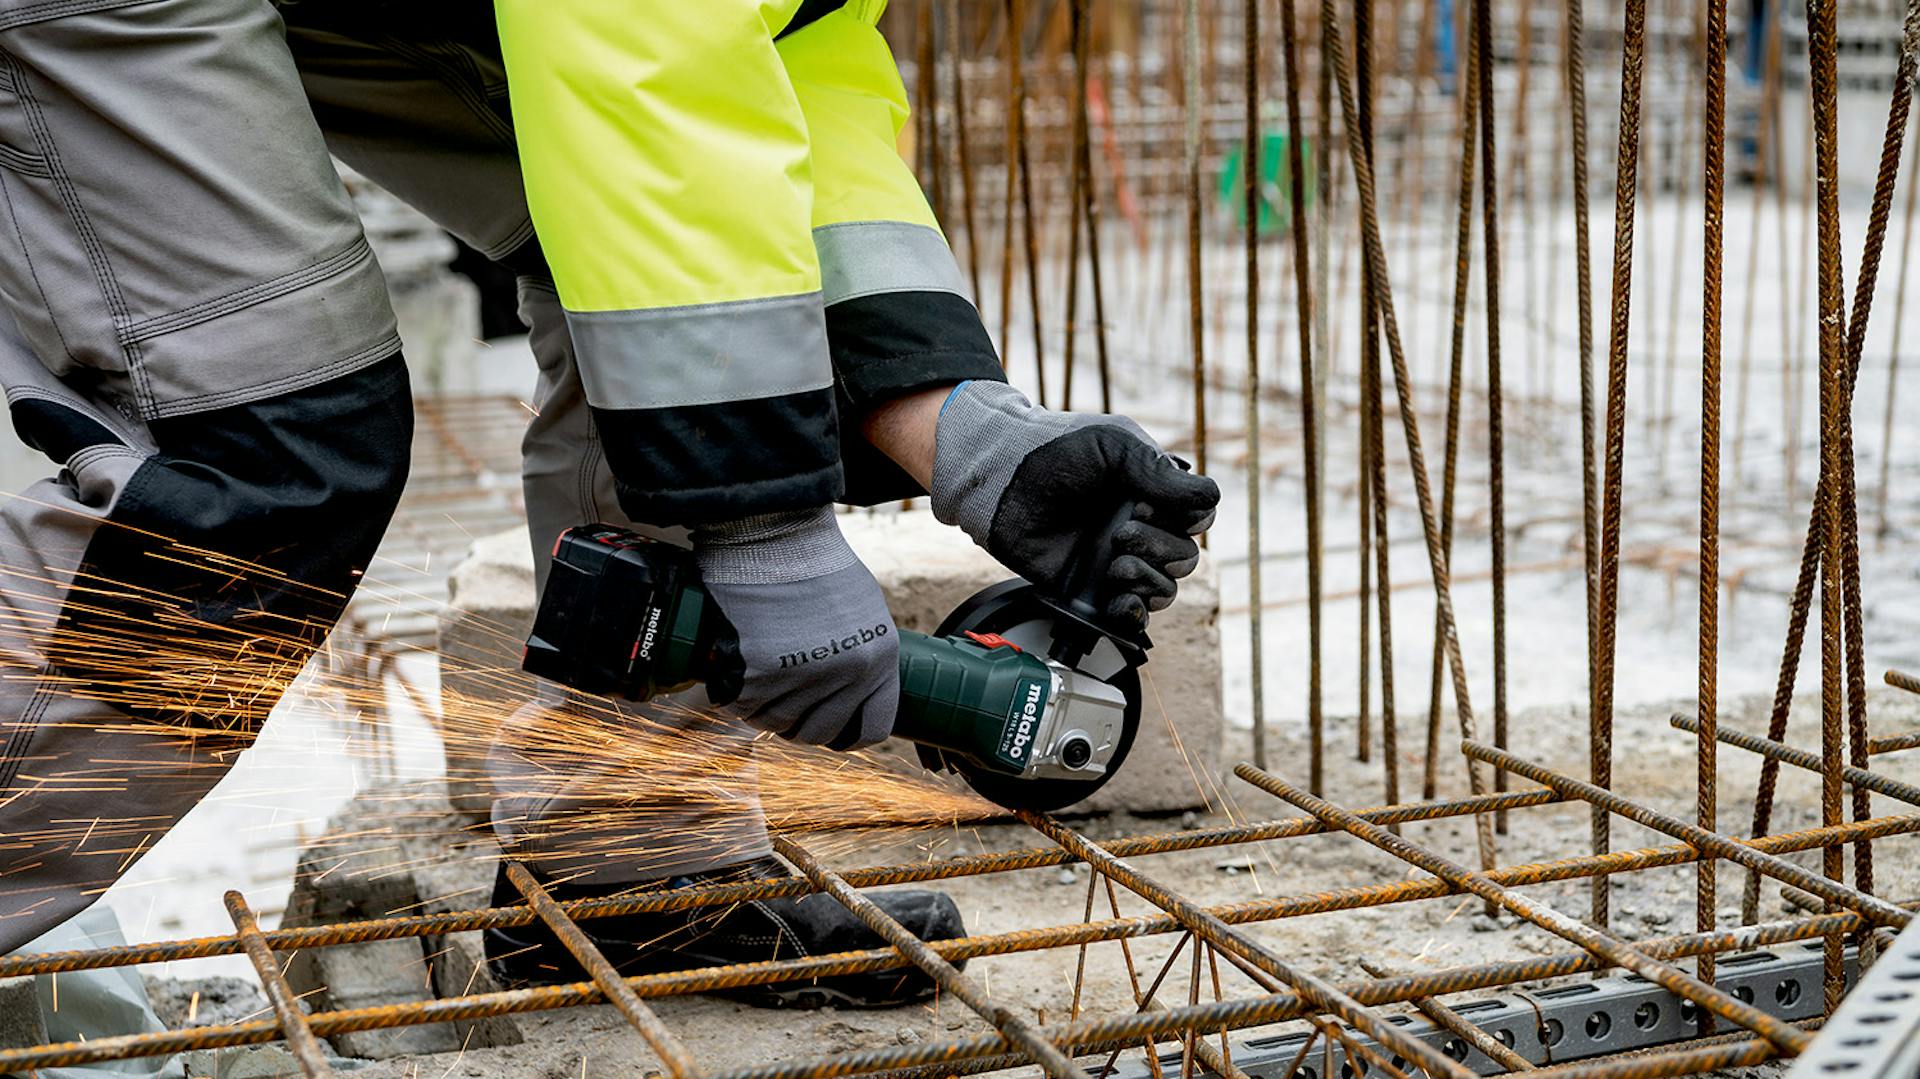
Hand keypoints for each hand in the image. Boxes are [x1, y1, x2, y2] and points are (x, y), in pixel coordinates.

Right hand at [694, 509, 898, 748]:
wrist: (777, 532)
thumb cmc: (815, 564)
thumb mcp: (863, 611)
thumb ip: (860, 656)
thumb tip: (844, 691)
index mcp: (880, 659)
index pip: (874, 728)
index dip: (849, 733)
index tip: (832, 728)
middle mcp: (848, 673)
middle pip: (820, 732)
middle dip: (800, 723)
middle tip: (783, 703)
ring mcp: (806, 676)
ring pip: (778, 723)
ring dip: (765, 708)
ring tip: (758, 680)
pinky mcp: (762, 671)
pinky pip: (746, 706)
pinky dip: (738, 695)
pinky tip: (739, 672)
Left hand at [929, 381, 1219, 625]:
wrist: (1002, 481)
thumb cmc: (1055, 452)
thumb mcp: (1115, 446)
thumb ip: (1160, 472)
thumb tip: (1209, 497)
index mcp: (1153, 492)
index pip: (1199, 516)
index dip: (1186, 517)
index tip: (1147, 505)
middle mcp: (1142, 527)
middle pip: (1186, 556)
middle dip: (1161, 548)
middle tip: (1121, 531)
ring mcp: (1118, 559)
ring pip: (1167, 587)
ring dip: (1149, 579)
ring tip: (1115, 563)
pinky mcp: (1093, 589)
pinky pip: (1132, 613)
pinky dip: (1134, 611)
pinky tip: (1119, 596)